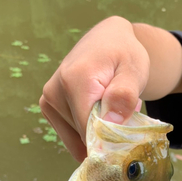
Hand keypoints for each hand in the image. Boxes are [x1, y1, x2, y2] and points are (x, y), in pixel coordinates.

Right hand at [40, 16, 149, 161]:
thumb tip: (109, 122)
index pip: (89, 129)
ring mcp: (48, 100)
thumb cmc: (124, 55)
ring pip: (78, 138)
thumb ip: (124, 95)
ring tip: (109, 107)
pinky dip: (87, 131)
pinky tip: (97, 111)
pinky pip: (71, 135)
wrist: (108, 41)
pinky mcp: (48, 107)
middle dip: (106, 133)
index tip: (127, 132)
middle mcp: (54, 91)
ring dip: (97, 132)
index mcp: (75, 81)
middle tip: (122, 111)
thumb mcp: (134, 71)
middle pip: (83, 135)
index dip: (109, 139)